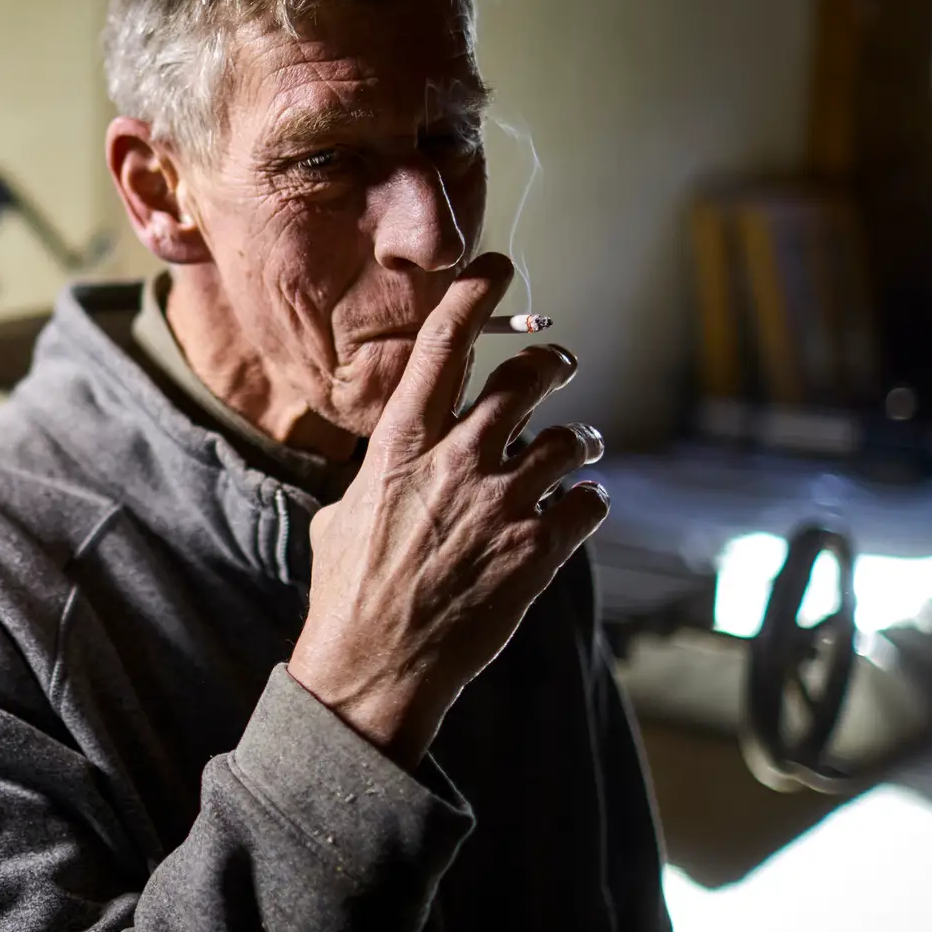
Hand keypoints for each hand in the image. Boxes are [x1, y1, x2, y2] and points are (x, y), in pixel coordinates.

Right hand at [288, 252, 608, 766]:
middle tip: (556, 367)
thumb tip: (388, 459)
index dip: (475, 293)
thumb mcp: (341, 512)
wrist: (374, 666)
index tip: (497, 265)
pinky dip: (589, 501)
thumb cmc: (346, 591)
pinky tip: (576, 511)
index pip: (443, 343)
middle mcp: (456, 460)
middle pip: (527, 377)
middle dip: (550, 364)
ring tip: (579, 453)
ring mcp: (503, 502)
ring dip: (580, 442)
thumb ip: (377, 472)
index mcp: (399, 443)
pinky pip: (591, 501)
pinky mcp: (539, 549)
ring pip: (573, 438)